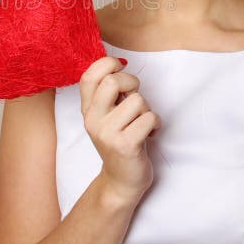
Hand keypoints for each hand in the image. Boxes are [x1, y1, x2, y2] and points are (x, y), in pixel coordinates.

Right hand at [79, 56, 161, 201]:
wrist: (121, 180)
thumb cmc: (120, 141)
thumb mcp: (106, 116)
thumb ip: (108, 93)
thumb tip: (119, 63)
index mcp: (87, 110)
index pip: (88, 76)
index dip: (107, 64)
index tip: (120, 69)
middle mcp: (93, 120)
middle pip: (112, 81)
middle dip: (132, 82)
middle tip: (135, 96)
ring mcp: (107, 133)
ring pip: (137, 101)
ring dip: (147, 109)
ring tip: (142, 122)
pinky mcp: (125, 145)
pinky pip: (149, 118)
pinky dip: (156, 124)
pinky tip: (150, 134)